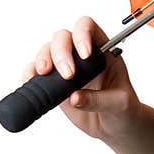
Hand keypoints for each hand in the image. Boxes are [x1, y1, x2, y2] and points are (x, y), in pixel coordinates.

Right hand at [21, 15, 141, 142]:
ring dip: (43, 59)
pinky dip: (30, 74)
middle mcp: (81, 54)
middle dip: (61, 52)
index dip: (82, 35)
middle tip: (68, 75)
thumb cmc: (123, 108)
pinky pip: (35, 71)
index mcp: (103, 49)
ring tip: (45, 74)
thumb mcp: (120, 103)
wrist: (113, 126)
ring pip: (47, 50)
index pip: (88, 27)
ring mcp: (66, 66)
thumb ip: (100, 100)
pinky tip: (32, 80)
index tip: (85, 55)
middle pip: (63, 37)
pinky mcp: (53, 82)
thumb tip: (74, 97)